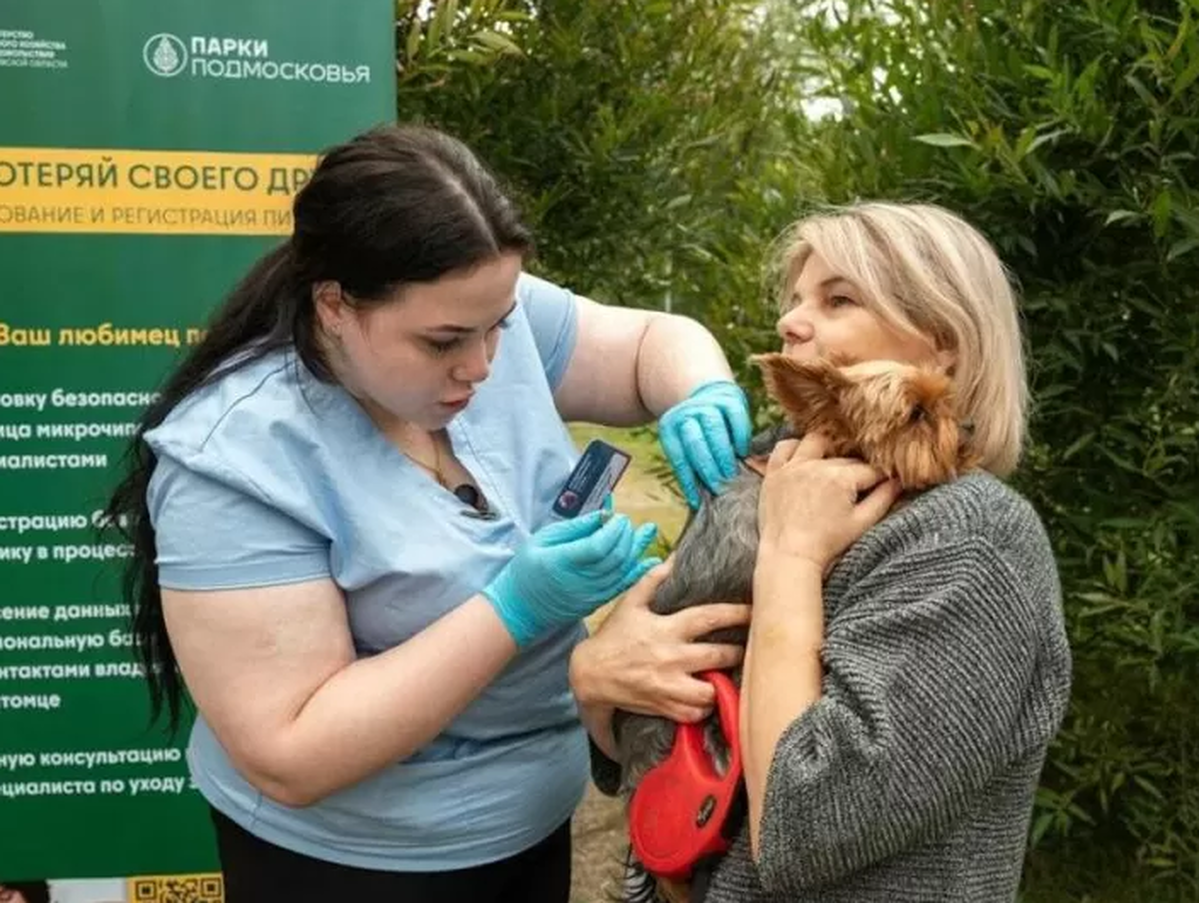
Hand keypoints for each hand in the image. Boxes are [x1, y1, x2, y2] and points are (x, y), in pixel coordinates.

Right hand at [482, 510, 659, 646]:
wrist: (521, 607)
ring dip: (637, 550)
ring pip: (623, 571)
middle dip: (627, 536)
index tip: (618, 517)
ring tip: (647, 531)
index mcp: (563, 562)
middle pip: (615, 558)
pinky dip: (639, 572)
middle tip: (627, 523)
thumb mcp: (542, 540)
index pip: (599, 546)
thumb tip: (603, 515)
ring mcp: (591, 594)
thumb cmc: (528, 568)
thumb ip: (574, 528)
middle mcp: (580, 580)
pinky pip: (623, 586)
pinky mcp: (597, 602)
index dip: (614, 530)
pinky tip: (651, 560)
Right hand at [568, 559, 750, 723]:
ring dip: (723, 684)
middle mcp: (671, 658)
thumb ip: (654, 580)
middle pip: (719, 656)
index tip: (754, 611)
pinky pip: (696, 713)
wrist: (590, 675)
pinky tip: (706, 697)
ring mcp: (669, 686)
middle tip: (749, 648)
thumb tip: (675, 557)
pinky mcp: (665, 707)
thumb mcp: (631, 604)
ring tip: (727, 676)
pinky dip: (705, 707)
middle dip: (738, 652)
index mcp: (666, 629)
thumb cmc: (614, 637)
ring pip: (712, 691)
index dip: (735, 613)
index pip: (709, 617)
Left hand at [658, 379, 752, 508]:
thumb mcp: (685, 444)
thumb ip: (690, 466)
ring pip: (714, 430)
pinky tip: (742, 452)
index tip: (696, 501)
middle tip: (718, 487)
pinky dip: (740, 437)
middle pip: (695, 442)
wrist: (708, 394)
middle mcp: (686, 413)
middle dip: (707, 467)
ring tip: (730, 474)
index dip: (687, 480)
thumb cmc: (697, 432)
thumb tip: (697, 501)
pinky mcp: (729, 399)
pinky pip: (735, 418)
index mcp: (669, 427)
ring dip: (723, 454)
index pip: (678, 457)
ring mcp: (707, 404)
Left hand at [758, 434, 900, 571]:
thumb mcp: (861, 522)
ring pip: (815, 442)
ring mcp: (792, 467)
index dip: (880, 477)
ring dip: (826, 450)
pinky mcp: (773, 472)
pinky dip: (794, 448)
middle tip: (857, 485)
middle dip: (855, 470)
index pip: (869, 469)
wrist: (789, 555)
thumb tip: (899, 481)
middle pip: (844, 459)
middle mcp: (816, 466)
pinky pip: (783, 448)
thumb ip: (883, 499)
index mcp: (840, 478)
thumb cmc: (827, 543)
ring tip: (830, 466)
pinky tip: (802, 459)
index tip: (884, 482)